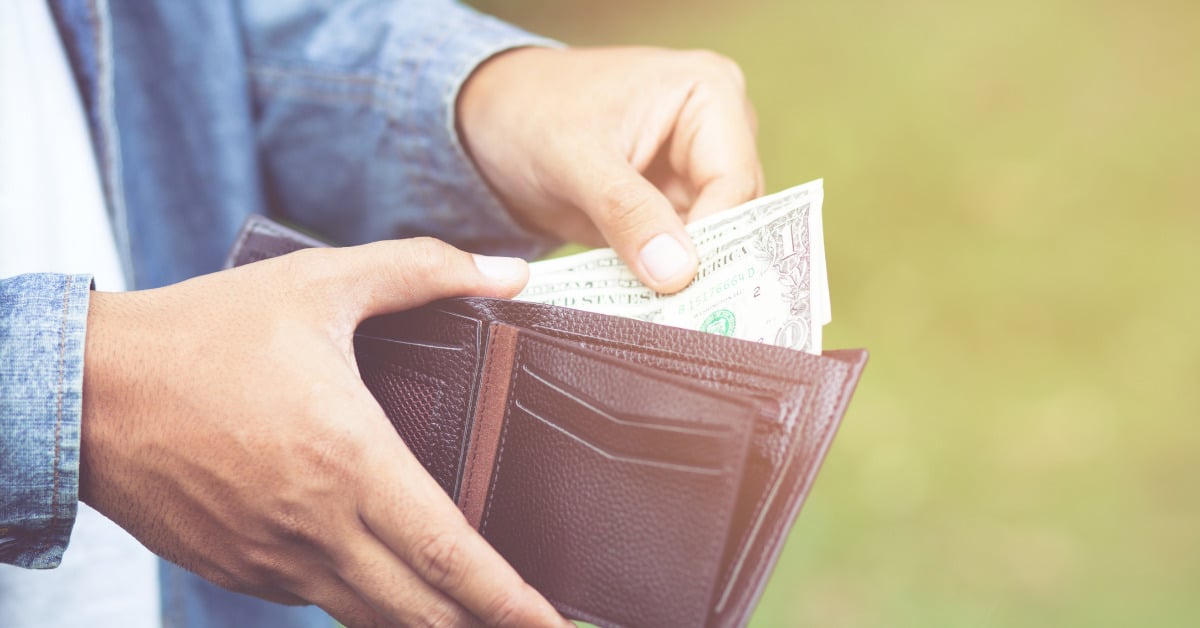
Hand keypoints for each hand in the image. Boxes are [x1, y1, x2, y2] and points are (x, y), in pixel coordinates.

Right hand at [80, 239, 568, 627]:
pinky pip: (319, 601)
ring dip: (429, 625)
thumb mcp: (321, 282)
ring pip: (372, 620)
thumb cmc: (204, 334)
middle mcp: (317, 525)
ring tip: (475, 620)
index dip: (511, 602)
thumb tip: (510, 272)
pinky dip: (366, 603)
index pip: (451, 555)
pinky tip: (390, 585)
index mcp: (350, 460)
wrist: (87, 391)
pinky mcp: (241, 570)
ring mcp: (274, 560)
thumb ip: (424, 271)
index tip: (555, 627)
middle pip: (422, 613)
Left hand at [458, 46, 762, 293]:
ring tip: (667, 317)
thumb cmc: (531, 112)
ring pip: (713, 240)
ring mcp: (695, 170)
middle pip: (735, 213)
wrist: (489, 123)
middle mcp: (717, 129)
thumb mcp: (574, 159)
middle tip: (684, 314)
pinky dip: (664, 280)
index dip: (715, 238)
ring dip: (686, 278)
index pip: (734, 180)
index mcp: (708, 93)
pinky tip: (650, 308)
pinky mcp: (671, 206)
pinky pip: (682, 252)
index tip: (687, 289)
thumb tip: (677, 271)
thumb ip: (627, 212)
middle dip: (706, 263)